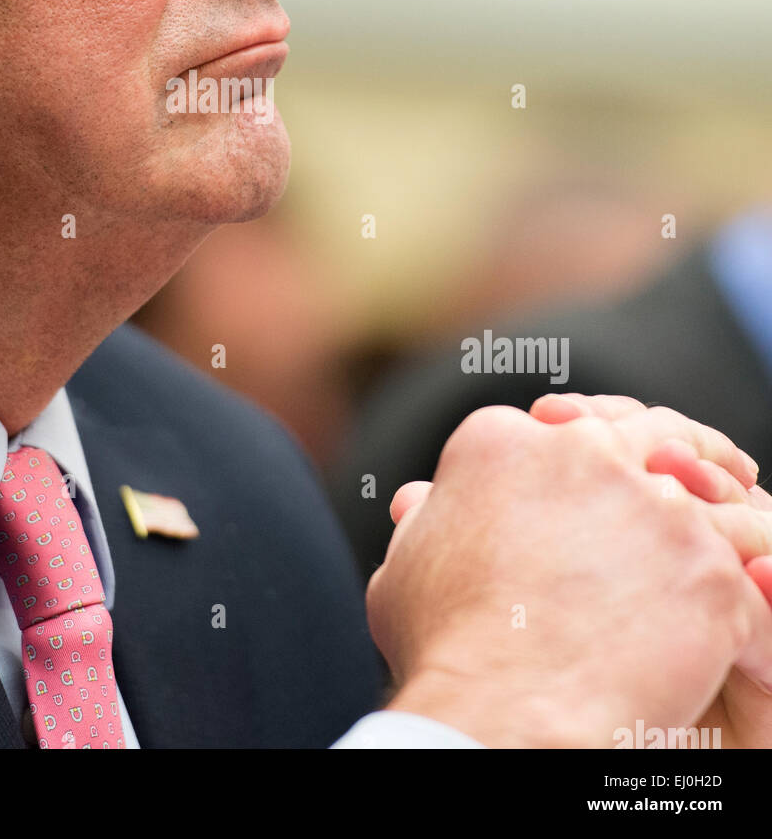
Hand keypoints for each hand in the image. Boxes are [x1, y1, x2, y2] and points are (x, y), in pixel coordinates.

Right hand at [366, 403, 771, 746]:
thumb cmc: (441, 650)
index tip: (598, 489)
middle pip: (643, 434)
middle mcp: (578, 451)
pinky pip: (749, 580)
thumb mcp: (407, 567)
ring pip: (709, 498)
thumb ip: (427, 522)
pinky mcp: (706, 566)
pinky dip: (751, 611)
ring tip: (739, 561)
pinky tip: (743, 642)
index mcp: (499, 442)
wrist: (498, 714)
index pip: (560, 430)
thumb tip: (418, 502)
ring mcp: (651, 504)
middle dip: (673, 454)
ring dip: (723, 525)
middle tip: (702, 483)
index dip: (584, 462)